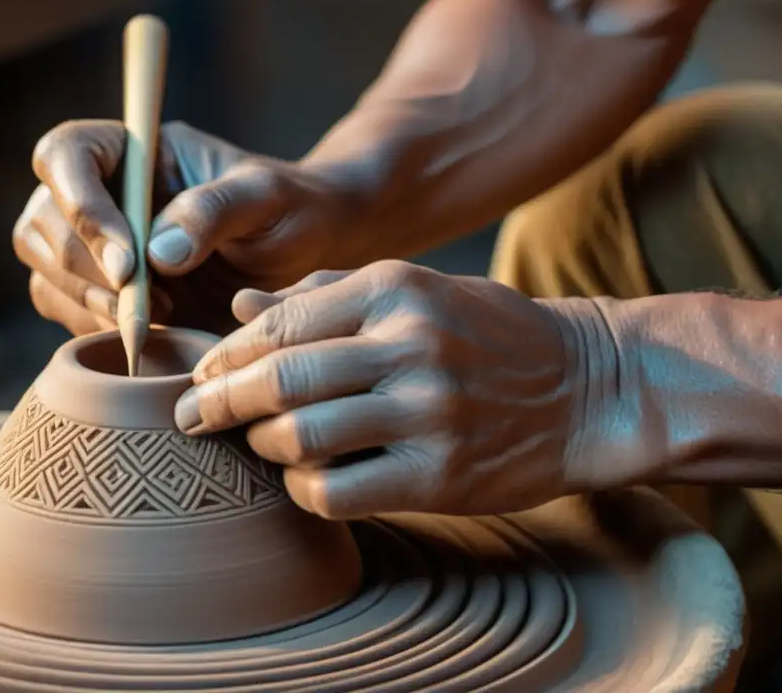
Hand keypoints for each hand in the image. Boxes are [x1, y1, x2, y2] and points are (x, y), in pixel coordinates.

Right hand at [13, 120, 358, 335]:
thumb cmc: (289, 210)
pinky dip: (95, 327)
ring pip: (44, 269)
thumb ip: (214, 211)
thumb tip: (156, 253)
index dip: (80, 206)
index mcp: (133, 150)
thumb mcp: (267, 199)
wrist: (299, 253)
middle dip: (86, 270)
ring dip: (89, 302)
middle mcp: (102, 191)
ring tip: (161, 315)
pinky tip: (149, 332)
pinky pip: (62, 308)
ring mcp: (94, 241)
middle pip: (42, 222)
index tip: (129, 264)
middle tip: (151, 302)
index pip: (65, 154)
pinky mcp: (99, 288)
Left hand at [173, 260, 591, 518]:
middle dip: (218, 403)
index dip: (227, 355)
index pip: (279, 323)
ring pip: (300, 438)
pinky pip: (338, 492)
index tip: (202, 374)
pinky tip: (308, 480)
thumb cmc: (490, 334)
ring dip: (262, 447)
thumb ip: (325, 294)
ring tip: (261, 444)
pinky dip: (305, 491)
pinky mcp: (441, 476)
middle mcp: (409, 345)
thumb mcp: (417, 290)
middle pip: (279, 381)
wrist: (589, 388)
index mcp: (395, 289)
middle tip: (191, 417)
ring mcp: (427, 413)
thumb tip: (239, 305)